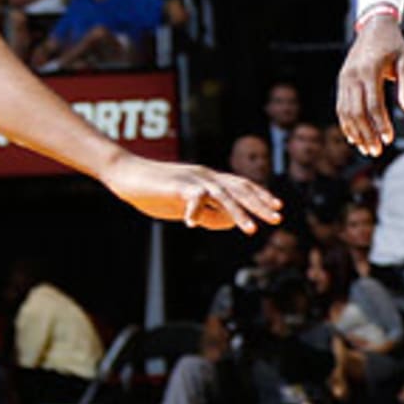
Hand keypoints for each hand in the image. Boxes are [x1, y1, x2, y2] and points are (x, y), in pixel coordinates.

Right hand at [100, 153, 280, 233]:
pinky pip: (191, 198)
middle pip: (239, 188)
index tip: (277, 207)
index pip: (241, 185)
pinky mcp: (175, 185)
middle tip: (278, 217)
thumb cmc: (154, 191)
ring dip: (238, 212)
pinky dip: (195, 212)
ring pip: (222, 194)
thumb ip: (208, 213)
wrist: (125, 173)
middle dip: (259, 204)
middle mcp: (205, 175)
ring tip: (251, 230)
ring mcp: (191, 179)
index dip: (260, 195)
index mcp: (208, 179)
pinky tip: (193, 226)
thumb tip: (231, 223)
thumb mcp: (185, 205)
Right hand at [336, 16, 403, 155]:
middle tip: (376, 151)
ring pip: (345, 112)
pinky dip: (346, 123)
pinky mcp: (342, 81)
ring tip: (366, 149)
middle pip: (357, 112)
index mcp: (369, 70)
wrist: (374, 27)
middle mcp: (353, 76)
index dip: (380, 124)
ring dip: (355, 133)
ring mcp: (344, 79)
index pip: (373, 104)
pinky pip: (341, 106)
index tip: (389, 139)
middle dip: (366, 134)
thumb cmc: (394, 45)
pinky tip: (354, 137)